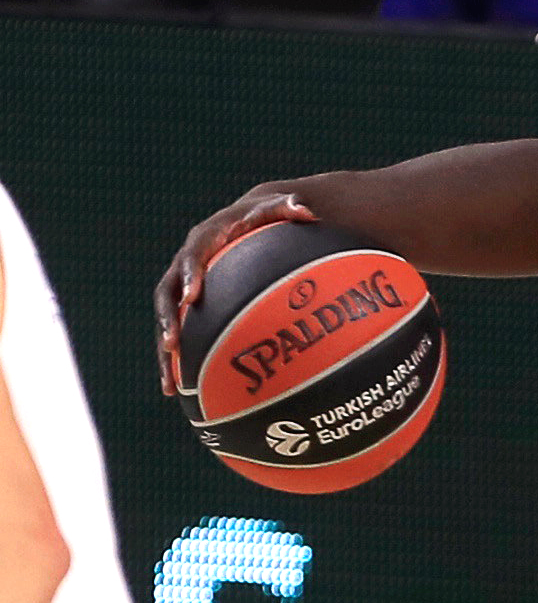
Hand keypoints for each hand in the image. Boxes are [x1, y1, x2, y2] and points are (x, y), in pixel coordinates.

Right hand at [154, 188, 315, 394]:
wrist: (246, 223)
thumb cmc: (267, 218)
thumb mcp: (279, 208)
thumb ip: (289, 207)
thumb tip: (306, 208)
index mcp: (202, 242)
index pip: (191, 258)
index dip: (189, 276)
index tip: (193, 297)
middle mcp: (186, 267)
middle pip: (166, 296)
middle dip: (167, 321)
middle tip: (172, 345)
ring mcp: (184, 290)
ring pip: (168, 323)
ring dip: (166, 355)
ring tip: (171, 385)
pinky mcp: (190, 309)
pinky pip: (182, 336)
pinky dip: (180, 364)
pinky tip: (185, 394)